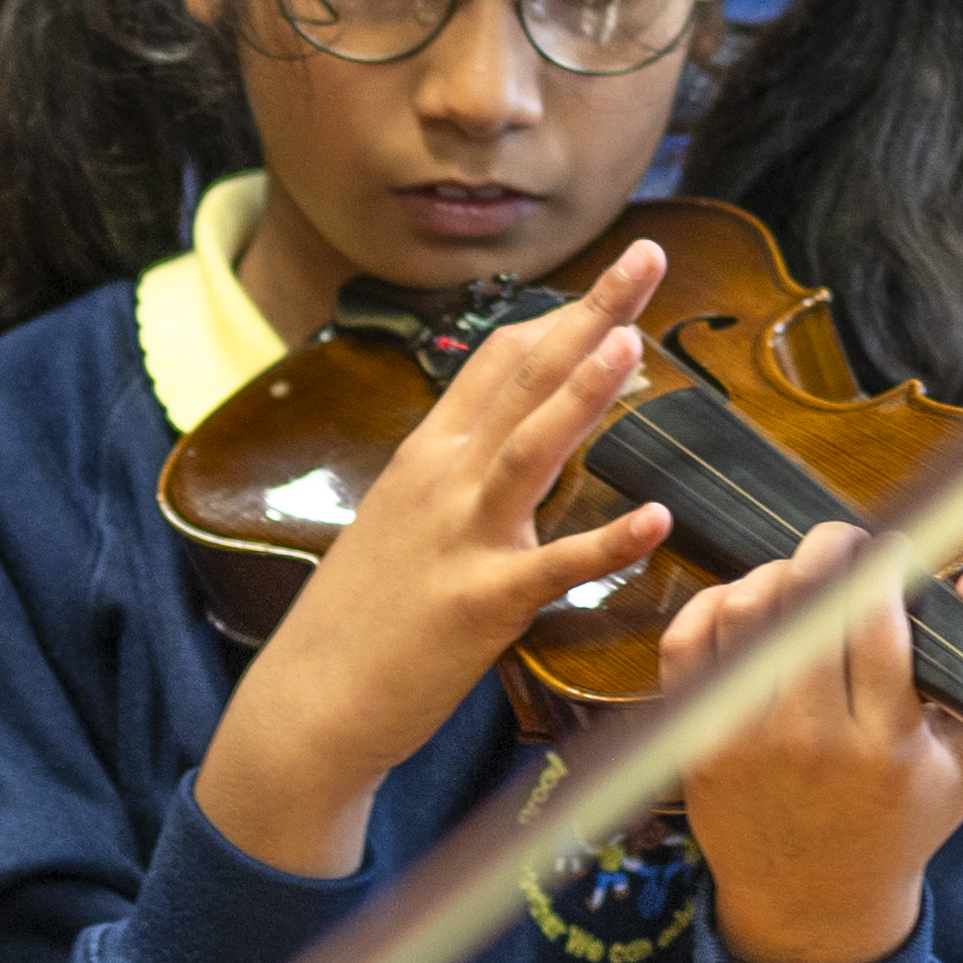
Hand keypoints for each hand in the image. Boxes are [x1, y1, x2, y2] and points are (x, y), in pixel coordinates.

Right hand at [190, 239, 678, 880]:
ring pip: (528, 450)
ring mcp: (458, 539)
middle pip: (522, 380)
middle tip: (646, 259)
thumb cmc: (360, 620)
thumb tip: (505, 443)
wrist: (308, 703)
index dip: (562, 317)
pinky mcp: (478, 604)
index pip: (497, 362)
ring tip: (632, 343)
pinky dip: (606, 541)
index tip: (615, 285)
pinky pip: (553, 567)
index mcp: (426, 459)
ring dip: (581, 394)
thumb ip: (454, 479)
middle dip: (590, 315)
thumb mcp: (397, 524)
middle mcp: (440, 482)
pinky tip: (654, 519)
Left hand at [670, 521, 962, 962]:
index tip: (892, 547)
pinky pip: (686, 644)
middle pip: (804, 608)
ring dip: (773, 574)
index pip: (875, 624)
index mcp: (887, 743)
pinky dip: (711, 604)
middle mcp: (810, 740)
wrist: (814, 897)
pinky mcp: (694, 740)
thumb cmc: (905, 815)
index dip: (881, 566)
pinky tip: (745, 601)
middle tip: (843, 542)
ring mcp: (742, 739)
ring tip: (801, 577)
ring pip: (744, 615)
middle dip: (827, 553)